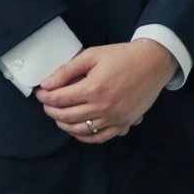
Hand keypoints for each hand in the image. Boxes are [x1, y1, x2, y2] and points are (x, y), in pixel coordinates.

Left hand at [34, 40, 176, 143]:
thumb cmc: (122, 56)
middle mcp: (102, 107)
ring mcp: (114, 119)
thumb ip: (67, 70)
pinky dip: (84, 137)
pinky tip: (78, 129)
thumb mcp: (92, 55)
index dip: (45, 97)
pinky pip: (99, 138)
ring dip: (65, 125)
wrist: (153, 63)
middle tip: (46, 104)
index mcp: (93, 88)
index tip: (40, 93)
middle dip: (51, 111)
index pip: (60, 99)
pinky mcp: (123, 124)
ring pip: (81, 131)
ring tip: (59, 117)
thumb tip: (46, 84)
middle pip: (67, 117)